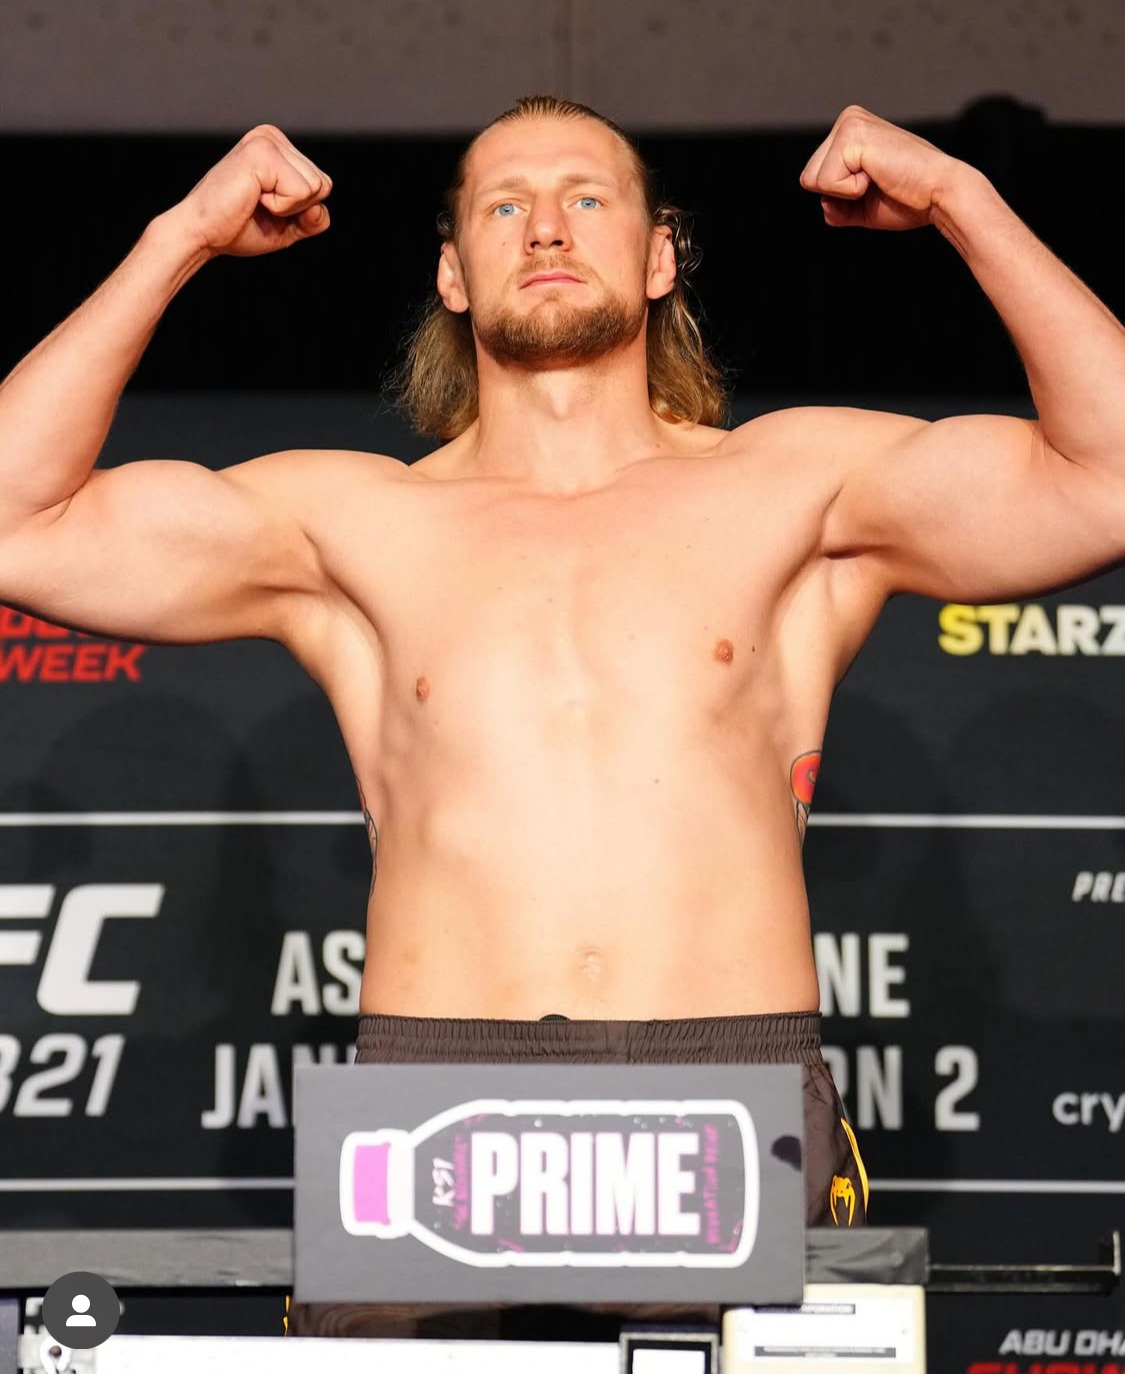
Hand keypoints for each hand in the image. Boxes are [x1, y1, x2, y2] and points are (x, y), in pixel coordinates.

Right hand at [168, 125, 331, 257]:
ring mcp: (266, 140)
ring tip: (255, 200)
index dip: (301, 211)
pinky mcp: (262, 152)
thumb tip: (319, 207)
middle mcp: (272, 136)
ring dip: (288, 208)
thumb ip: (314, 217)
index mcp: (279, 147)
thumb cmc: (237, 227)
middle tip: (260, 206)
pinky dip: (281, 207)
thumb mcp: (288, 225)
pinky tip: (253, 198)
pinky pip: (301, 191)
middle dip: (297, 209)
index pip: (323, 186)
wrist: (202, 233)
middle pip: (324, 185)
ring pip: (316, 187)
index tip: (266, 207)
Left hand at [799, 105, 965, 229]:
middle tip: (876, 183)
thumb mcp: (861, 205)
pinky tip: (878, 176)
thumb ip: (835, 204)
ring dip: (845, 193)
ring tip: (878, 178)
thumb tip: (823, 203)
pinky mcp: (852, 134)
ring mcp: (849, 123)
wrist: (939, 195)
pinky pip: (826, 182)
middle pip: (808, 178)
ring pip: (813, 180)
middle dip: (838, 195)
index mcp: (850, 132)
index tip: (875, 185)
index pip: (814, 178)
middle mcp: (848, 120)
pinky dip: (851, 191)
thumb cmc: (908, 199)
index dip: (840, 197)